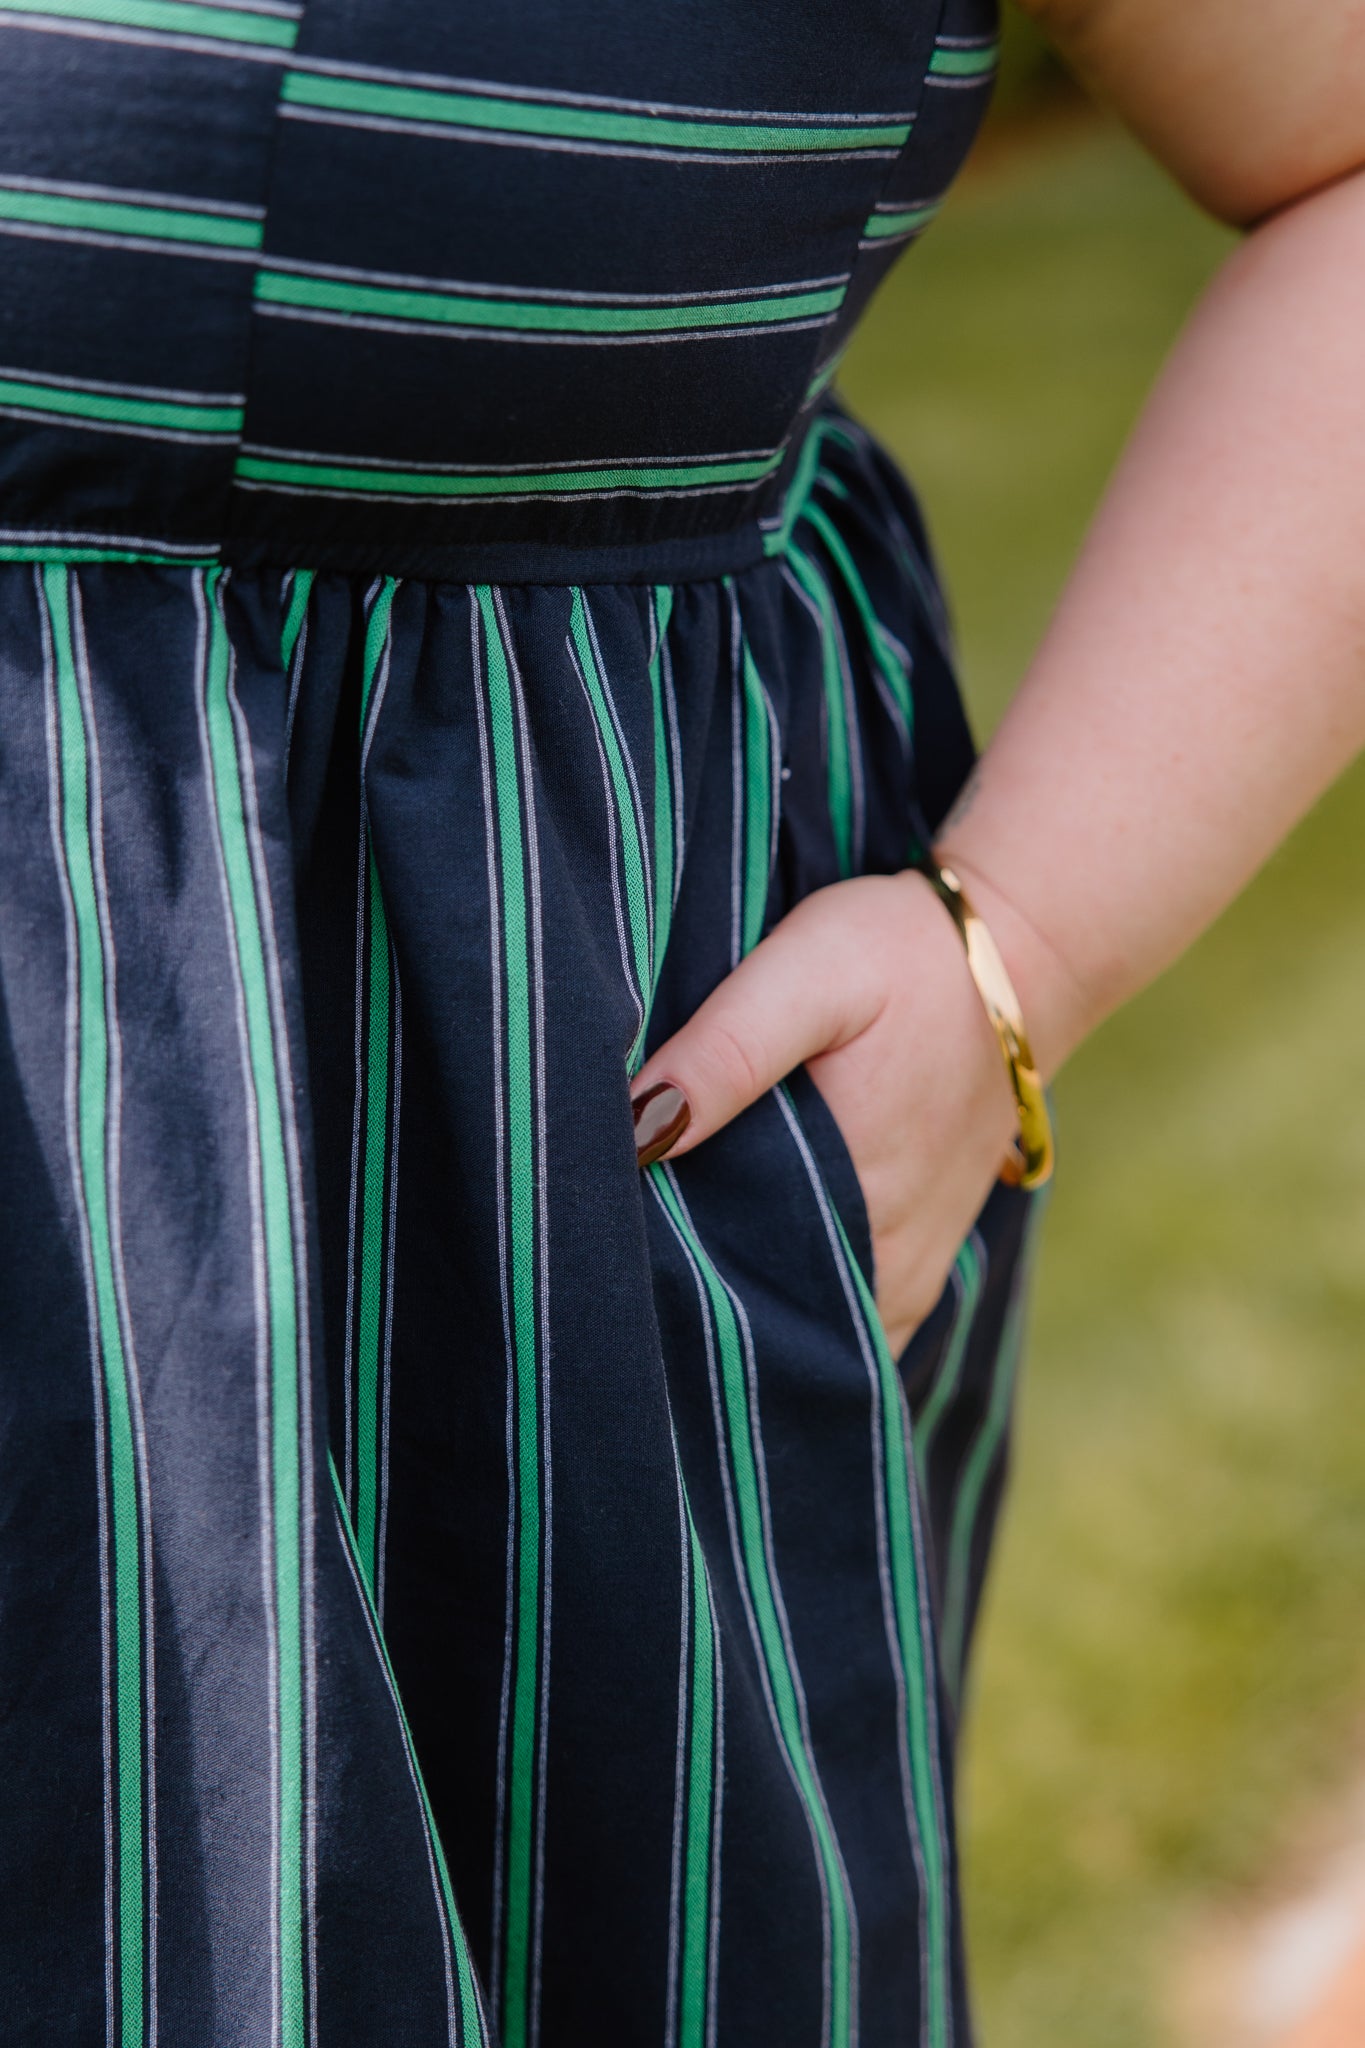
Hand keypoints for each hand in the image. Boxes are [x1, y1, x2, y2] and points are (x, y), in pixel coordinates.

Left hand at [632, 869, 1036, 1355]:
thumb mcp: (807, 976)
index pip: (732, 1297)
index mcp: (857, 1204)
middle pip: (766, 1326)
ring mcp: (910, 1274)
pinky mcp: (919, 1261)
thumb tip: (638, 1130)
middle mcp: (890, 1265)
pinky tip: (741, 1266)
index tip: (605, 1251)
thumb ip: (726, 1052)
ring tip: (670, 1268)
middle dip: (693, 1308)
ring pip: (809, 1335)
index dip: (662, 1284)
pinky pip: (849, 1323)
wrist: (1024, 954)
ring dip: (747, 1312)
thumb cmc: (904, 957)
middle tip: (622, 1261)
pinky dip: (797, 1309)